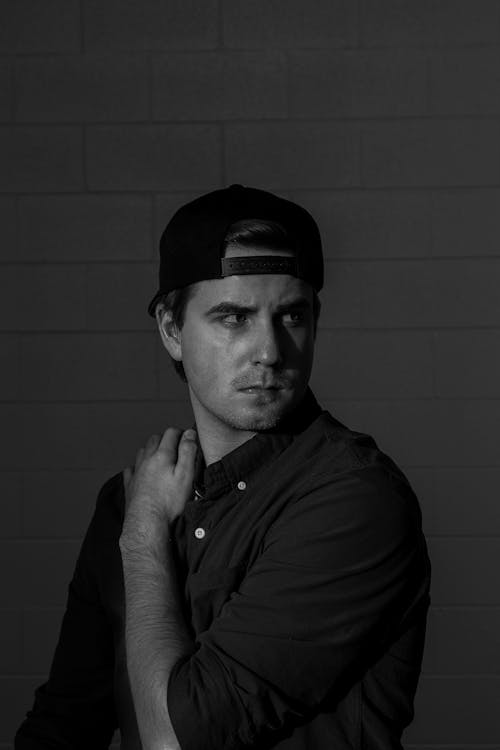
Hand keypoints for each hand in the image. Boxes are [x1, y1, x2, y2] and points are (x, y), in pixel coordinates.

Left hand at [121, 427, 197, 546]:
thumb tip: (189, 434)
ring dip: (151, 450)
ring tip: (161, 457)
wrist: (147, 523)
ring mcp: (136, 472)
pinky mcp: (129, 485)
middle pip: (155, 439)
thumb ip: (188, 452)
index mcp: (162, 455)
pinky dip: (137, 466)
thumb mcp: (186, 475)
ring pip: (142, 451)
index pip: (171, 433)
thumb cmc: (169, 502)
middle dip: (166, 439)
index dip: (182, 433)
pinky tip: (142, 472)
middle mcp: (146, 460)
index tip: (189, 439)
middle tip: (177, 447)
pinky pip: (130, 468)